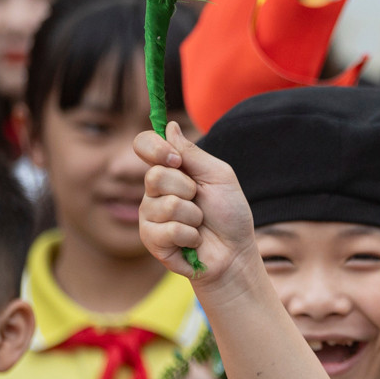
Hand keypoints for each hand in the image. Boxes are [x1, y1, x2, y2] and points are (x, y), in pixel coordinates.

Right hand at [134, 122, 257, 283]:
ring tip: (199, 224)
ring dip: (193, 216)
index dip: (154, 148)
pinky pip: (168, 230)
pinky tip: (194, 241)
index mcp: (170, 170)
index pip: (144, 145)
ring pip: (167, 205)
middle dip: (188, 189)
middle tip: (200, 201)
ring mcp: (149, 215)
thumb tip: (169, 125)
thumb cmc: (230, 214)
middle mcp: (154, 190)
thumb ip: (193, 154)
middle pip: (155, 175)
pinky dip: (190, 235)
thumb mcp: (218, 177)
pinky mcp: (151, 239)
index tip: (175, 159)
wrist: (236, 253)